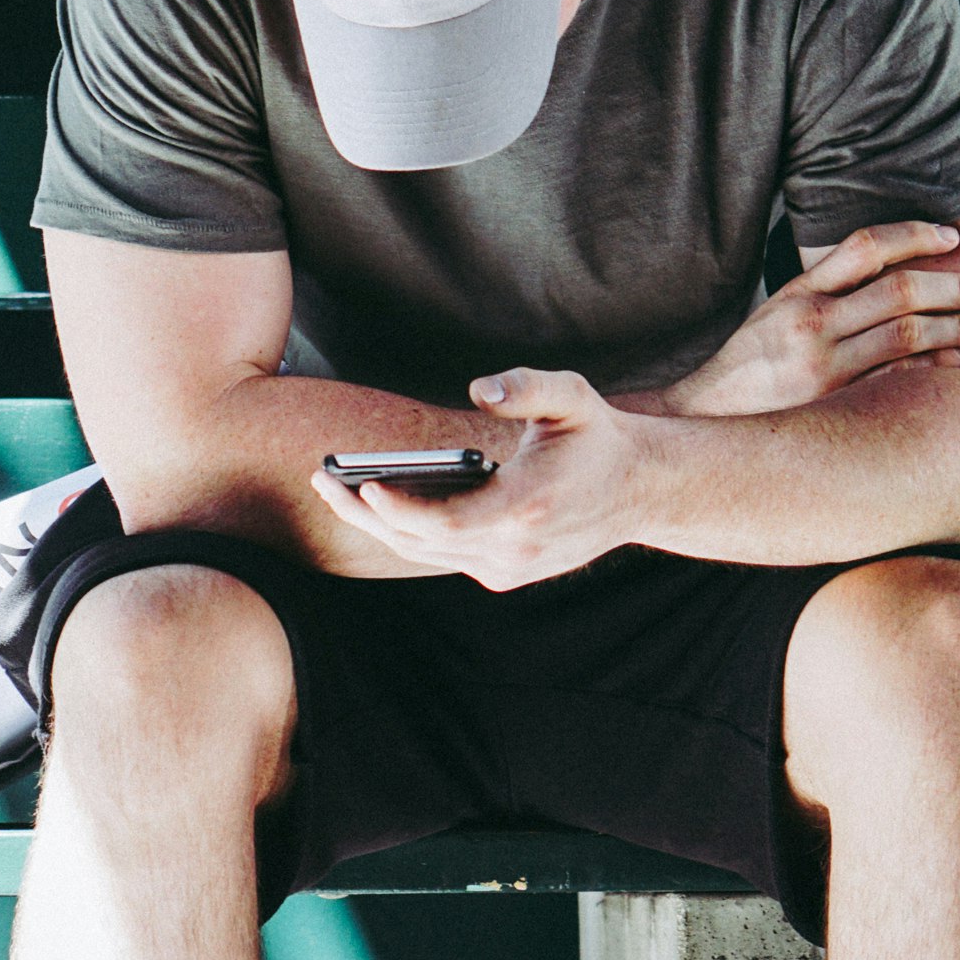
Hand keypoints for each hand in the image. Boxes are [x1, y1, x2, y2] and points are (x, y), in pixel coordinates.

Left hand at [309, 368, 649, 590]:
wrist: (639, 491)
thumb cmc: (596, 437)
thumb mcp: (572, 395)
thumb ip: (527, 386)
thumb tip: (481, 388)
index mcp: (527, 507)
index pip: (448, 522)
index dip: (400, 508)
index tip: (361, 484)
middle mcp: (515, 548)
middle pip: (420, 542)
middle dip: (365, 512)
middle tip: (321, 480)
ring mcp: (509, 567)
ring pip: (426, 553)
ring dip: (378, 524)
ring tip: (335, 490)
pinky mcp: (505, 573)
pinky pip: (443, 555)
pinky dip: (407, 532)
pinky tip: (376, 503)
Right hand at [659, 222, 959, 418]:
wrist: (705, 421)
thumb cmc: (749, 367)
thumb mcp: (775, 315)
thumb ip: (824, 292)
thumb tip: (887, 270)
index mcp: (798, 294)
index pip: (865, 247)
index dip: (915, 235)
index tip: (953, 238)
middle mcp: (810, 324)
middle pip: (900, 291)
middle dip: (958, 286)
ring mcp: (823, 367)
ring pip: (908, 335)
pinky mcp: (834, 406)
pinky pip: (900, 382)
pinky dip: (939, 369)